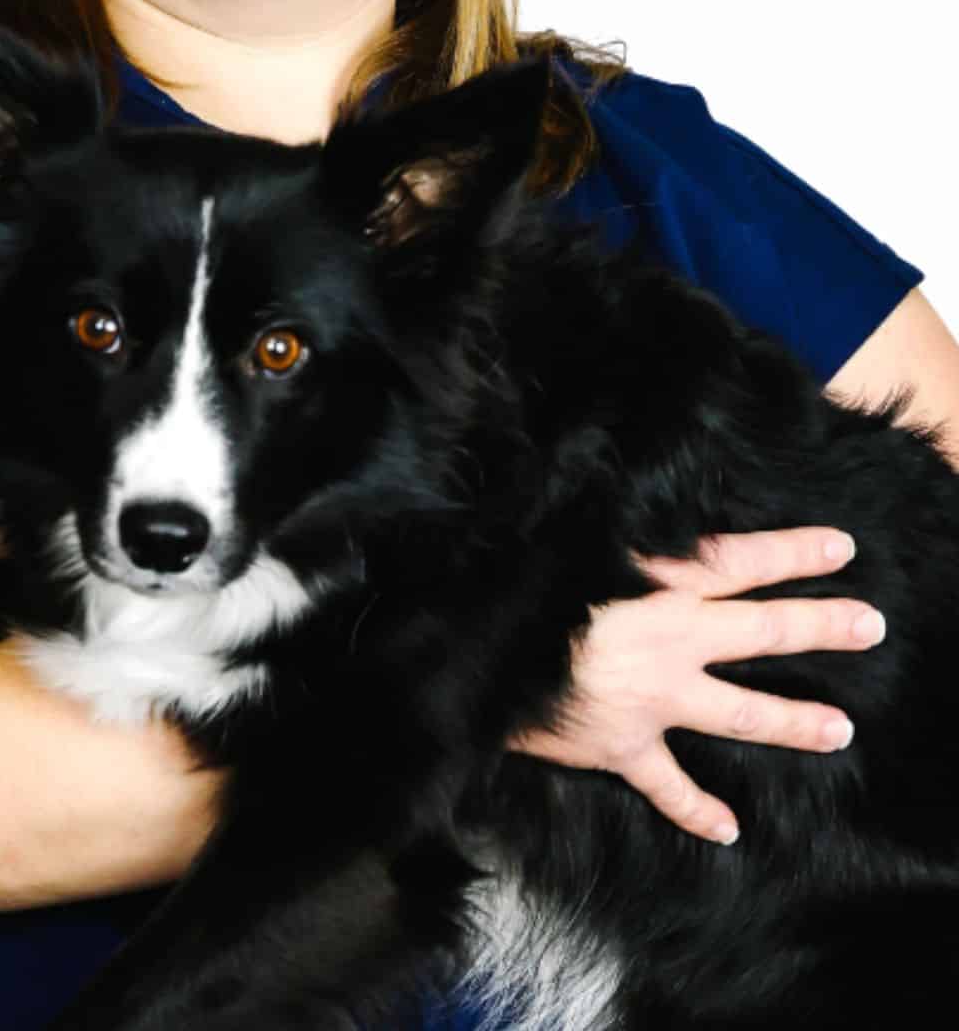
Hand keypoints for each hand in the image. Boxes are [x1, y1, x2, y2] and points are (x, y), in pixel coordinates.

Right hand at [510, 527, 884, 844]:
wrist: (477, 657)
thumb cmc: (516, 588)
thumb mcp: (572, 544)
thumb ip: (616, 541)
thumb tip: (633, 518)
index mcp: (659, 582)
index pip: (743, 561)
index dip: (795, 552)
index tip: (842, 548)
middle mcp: (672, 638)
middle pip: (765, 630)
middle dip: (822, 627)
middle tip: (870, 627)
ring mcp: (654, 698)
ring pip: (742, 712)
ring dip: (795, 723)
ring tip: (839, 730)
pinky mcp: (622, 746)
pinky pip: (668, 786)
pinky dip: (697, 809)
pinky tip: (728, 830)